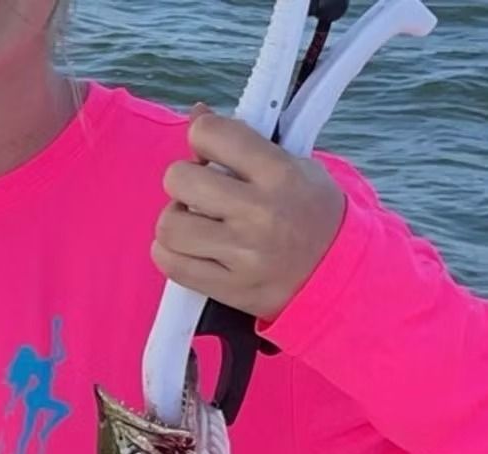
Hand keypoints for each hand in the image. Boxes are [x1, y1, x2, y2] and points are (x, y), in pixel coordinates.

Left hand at [151, 104, 346, 321]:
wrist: (335, 273)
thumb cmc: (310, 213)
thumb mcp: (294, 165)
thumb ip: (244, 140)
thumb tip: (196, 113)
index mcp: (279, 173)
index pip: (211, 134)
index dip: (202, 137)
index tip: (210, 151)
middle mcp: (259, 214)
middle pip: (179, 180)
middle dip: (182, 182)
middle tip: (198, 192)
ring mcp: (242, 254)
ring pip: (169, 226)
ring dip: (174, 220)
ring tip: (195, 223)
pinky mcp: (228, 288)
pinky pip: (170, 264)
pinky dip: (170, 253)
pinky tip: (190, 248)